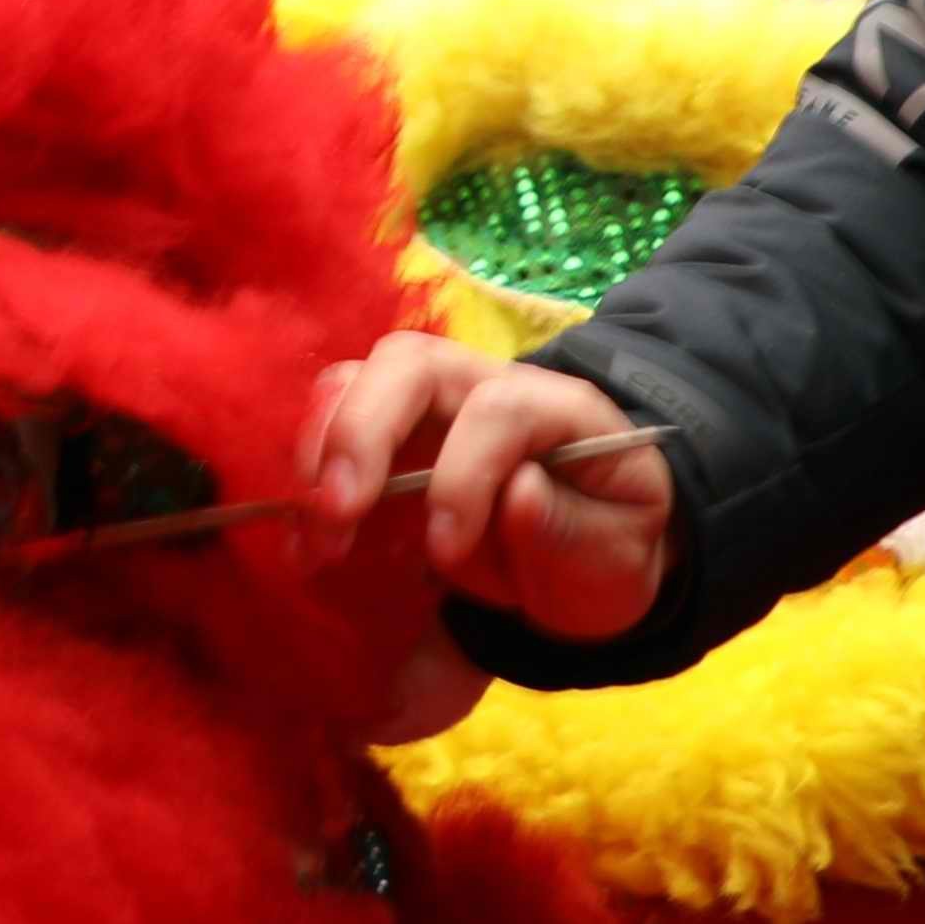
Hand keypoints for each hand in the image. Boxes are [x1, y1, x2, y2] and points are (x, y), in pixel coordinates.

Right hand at [297, 333, 676, 678]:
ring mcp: (432, 403)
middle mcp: (487, 385)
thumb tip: (516, 493)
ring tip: (318, 532)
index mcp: (559, 408)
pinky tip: (309, 536)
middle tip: (337, 512)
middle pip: (410, 363)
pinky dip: (310, 471)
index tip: (442, 551)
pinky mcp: (391, 433)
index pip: (499, 408)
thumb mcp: (615, 560)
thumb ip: (573, 531)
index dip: (462, 475)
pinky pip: (334, 419)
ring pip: (358, 378)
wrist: (590, 549)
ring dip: (323, 447)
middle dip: (362, 431)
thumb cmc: (605, 548)